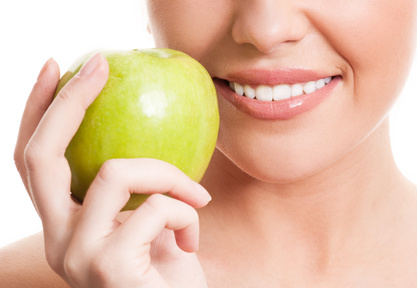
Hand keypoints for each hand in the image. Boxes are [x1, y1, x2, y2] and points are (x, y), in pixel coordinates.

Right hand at [14, 54, 209, 287]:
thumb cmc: (168, 271)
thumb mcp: (150, 221)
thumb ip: (137, 188)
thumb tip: (145, 127)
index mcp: (63, 226)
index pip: (33, 161)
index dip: (37, 111)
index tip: (56, 67)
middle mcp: (56, 240)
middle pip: (40, 156)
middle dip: (69, 101)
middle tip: (99, 64)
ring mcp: (75, 255)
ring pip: (114, 172)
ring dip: (168, 175)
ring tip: (197, 199)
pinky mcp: (107, 267)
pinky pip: (156, 209)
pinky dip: (186, 213)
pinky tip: (192, 241)